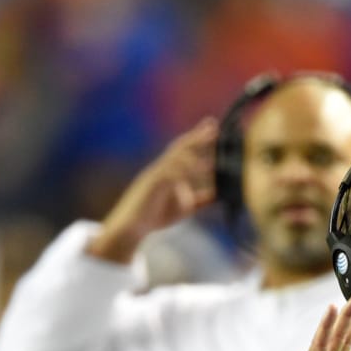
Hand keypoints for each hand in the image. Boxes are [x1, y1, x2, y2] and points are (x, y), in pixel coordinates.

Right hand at [90, 118, 218, 263]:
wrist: (132, 226)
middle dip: (197, 136)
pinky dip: (183, 170)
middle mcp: (163, 168)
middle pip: (180, 147)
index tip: (213, 126)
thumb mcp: (185, 207)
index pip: (186, 150)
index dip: (198, 137)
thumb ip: (200, 199)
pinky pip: (169, 173)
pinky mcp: (152, 184)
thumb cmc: (156, 214)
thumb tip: (218, 194)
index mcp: (171, 171)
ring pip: (175, 157)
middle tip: (213, 125)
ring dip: (192, 150)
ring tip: (208, 144)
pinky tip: (197, 168)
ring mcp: (156, 174)